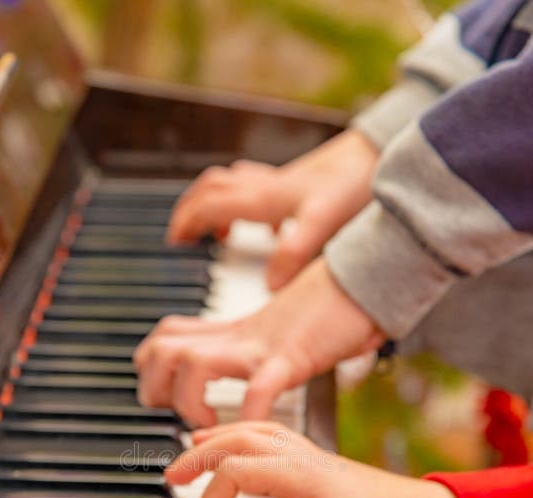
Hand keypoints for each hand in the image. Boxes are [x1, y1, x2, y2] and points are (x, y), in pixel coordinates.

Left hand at [134, 258, 384, 425]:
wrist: (369, 276)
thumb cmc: (333, 308)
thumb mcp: (281, 329)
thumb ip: (262, 346)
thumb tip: (258, 374)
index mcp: (234, 331)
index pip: (165, 338)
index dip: (151, 368)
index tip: (164, 398)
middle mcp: (239, 335)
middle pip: (163, 349)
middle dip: (155, 387)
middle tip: (178, 415)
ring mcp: (262, 344)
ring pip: (193, 363)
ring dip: (189, 401)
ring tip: (207, 424)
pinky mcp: (292, 356)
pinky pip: (259, 387)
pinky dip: (247, 413)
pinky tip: (249, 427)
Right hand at [166, 421, 468, 497]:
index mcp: (304, 474)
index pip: (237, 470)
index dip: (212, 497)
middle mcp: (303, 457)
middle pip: (237, 438)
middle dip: (198, 454)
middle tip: (171, 478)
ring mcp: (310, 456)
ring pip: (252, 430)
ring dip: (216, 438)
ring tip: (190, 454)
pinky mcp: (317, 463)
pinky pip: (269, 435)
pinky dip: (241, 437)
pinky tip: (237, 451)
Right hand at [167, 130, 378, 289]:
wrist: (381, 153)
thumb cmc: (352, 184)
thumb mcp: (321, 223)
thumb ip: (293, 253)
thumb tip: (270, 285)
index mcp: (261, 198)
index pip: (207, 206)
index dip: (185, 223)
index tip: (174, 244)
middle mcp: (264, 186)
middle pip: (210, 189)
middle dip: (190, 210)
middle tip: (183, 235)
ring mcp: (280, 182)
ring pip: (232, 186)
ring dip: (216, 205)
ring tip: (219, 233)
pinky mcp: (298, 184)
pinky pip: (261, 190)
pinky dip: (252, 206)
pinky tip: (270, 226)